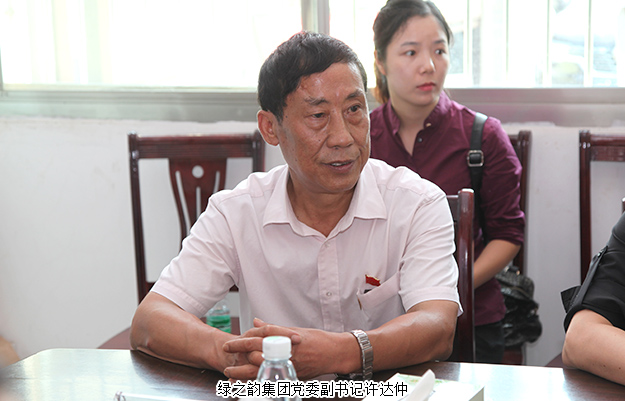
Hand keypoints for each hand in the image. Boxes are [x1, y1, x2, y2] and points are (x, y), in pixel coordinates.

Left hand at [222, 319, 354, 379]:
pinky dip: (258, 385)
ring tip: (231, 377)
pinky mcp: (293, 377)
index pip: (257, 338)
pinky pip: (272, 382)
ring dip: (244, 375)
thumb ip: (272, 328)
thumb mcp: (293, 329)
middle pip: (256, 355)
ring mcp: (289, 365)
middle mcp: (285, 351)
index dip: (240, 343)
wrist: (335, 352)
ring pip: (262, 371)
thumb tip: (255, 322)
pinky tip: (248, 387)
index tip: (229, 344)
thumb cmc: (316, 339)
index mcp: (284, 337)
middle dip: (238, 360)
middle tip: (226, 364)